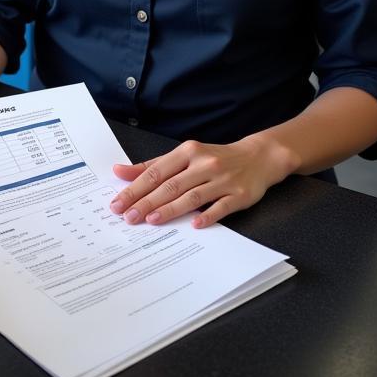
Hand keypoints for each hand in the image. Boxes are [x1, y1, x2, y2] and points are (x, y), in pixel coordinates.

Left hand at [109, 135, 292, 229]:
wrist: (258, 157)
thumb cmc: (214, 158)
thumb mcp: (184, 156)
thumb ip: (152, 165)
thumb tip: (119, 171)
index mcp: (187, 152)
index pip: (156, 172)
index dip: (135, 188)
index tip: (118, 202)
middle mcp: (204, 164)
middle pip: (170, 186)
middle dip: (146, 202)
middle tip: (128, 217)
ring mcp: (223, 179)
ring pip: (192, 197)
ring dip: (170, 209)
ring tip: (150, 220)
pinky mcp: (240, 195)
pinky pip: (221, 207)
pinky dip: (207, 216)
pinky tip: (193, 225)